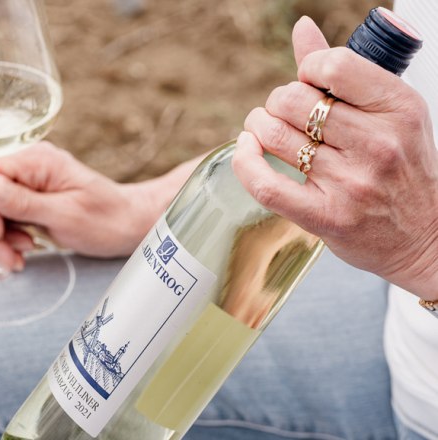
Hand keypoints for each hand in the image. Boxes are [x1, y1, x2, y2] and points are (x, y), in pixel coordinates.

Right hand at [0, 142, 165, 270]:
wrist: (128, 225)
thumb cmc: (106, 219)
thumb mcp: (66, 214)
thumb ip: (24, 202)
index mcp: (34, 160)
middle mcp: (24, 166)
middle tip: (9, 255)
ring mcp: (23, 182)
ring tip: (19, 257)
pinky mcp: (24, 200)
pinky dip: (3, 240)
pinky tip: (22, 251)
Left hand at [233, 17, 437, 300]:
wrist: (424, 237)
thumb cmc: (401, 168)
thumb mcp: (388, 113)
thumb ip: (343, 71)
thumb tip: (302, 28)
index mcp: (399, 108)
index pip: (334, 65)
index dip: (306, 69)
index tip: (306, 82)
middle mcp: (378, 144)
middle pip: (294, 100)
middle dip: (276, 101)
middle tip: (281, 112)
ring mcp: (352, 183)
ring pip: (275, 136)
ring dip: (257, 127)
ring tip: (262, 129)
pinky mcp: (326, 217)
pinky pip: (266, 183)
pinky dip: (244, 161)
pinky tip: (246, 149)